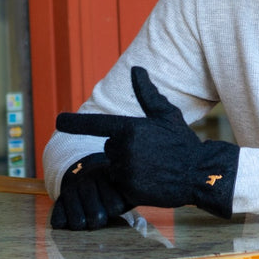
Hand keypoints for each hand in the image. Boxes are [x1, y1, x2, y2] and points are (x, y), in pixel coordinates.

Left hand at [55, 66, 238, 218]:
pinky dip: (129, 183)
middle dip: (124, 150)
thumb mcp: (166, 114)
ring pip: (113, 166)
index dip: (75, 123)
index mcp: (130, 127)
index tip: (58, 121)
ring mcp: (126, 169)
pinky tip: (149, 180)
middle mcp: (125, 148)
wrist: (200, 173)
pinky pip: (118, 184)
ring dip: (127, 167)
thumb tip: (136, 69)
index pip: (96, 124)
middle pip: (109, 148)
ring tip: (151, 167)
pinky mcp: (129, 189)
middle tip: (150, 153)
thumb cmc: (182, 141)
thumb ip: (147, 93)